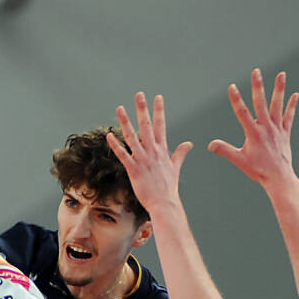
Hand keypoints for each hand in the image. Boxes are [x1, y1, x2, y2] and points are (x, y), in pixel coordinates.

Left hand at [104, 92, 193, 211]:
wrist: (165, 203)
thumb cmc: (169, 187)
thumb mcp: (176, 167)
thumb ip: (180, 154)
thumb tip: (189, 144)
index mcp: (162, 150)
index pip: (160, 125)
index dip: (159, 111)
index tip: (158, 97)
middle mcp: (153, 152)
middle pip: (146, 126)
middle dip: (143, 109)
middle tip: (139, 94)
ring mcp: (143, 160)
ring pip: (132, 137)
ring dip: (125, 122)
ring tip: (120, 108)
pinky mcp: (134, 170)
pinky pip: (123, 155)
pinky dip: (116, 145)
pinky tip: (109, 135)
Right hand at [207, 69, 298, 186]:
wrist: (279, 177)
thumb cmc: (258, 170)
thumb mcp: (239, 160)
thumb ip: (225, 150)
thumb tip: (210, 145)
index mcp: (253, 133)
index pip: (242, 112)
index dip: (236, 99)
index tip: (232, 86)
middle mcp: (266, 127)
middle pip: (261, 102)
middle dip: (257, 86)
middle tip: (256, 71)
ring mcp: (277, 129)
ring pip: (278, 105)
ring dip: (279, 89)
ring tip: (281, 74)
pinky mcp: (285, 133)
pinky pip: (289, 116)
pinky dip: (292, 106)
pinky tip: (295, 94)